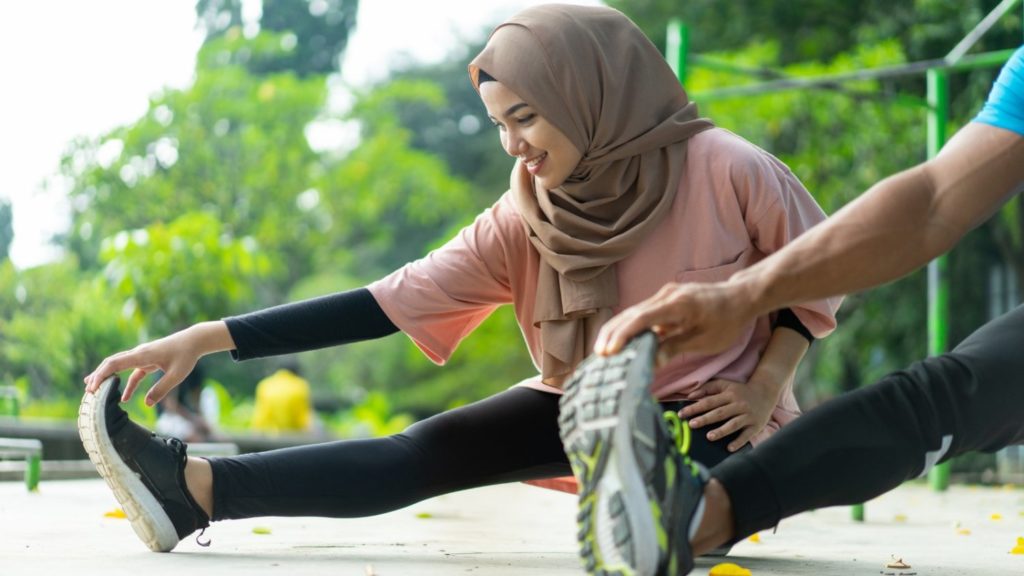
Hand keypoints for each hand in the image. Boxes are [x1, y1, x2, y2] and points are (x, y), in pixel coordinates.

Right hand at [83, 329, 201, 405]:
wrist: (194, 341)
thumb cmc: (186, 355)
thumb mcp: (176, 375)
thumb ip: (161, 389)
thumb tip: (146, 404)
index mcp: (142, 355)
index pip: (115, 363)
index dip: (101, 374)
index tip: (92, 387)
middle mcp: (139, 353)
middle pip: (112, 363)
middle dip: (98, 376)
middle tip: (88, 391)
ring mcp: (142, 356)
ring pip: (120, 367)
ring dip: (107, 377)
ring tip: (94, 390)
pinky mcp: (148, 360)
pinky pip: (133, 373)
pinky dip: (127, 384)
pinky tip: (124, 397)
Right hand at [595, 280, 758, 360]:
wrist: (740, 297)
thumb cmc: (727, 320)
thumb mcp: (705, 340)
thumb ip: (675, 348)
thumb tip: (651, 363)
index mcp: (678, 305)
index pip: (642, 319)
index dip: (622, 336)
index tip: (609, 352)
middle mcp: (666, 295)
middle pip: (631, 314)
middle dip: (612, 334)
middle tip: (598, 356)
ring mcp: (664, 295)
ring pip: (633, 313)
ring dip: (617, 331)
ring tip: (603, 351)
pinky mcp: (665, 300)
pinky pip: (642, 313)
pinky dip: (629, 327)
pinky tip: (621, 342)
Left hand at [679, 378, 776, 451]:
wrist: (766, 392)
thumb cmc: (740, 390)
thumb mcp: (725, 385)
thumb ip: (707, 388)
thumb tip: (689, 395)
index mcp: (729, 395)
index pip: (709, 402)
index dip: (695, 408)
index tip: (681, 414)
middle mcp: (738, 405)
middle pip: (719, 413)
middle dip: (705, 419)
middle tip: (691, 425)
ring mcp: (748, 415)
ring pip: (733, 424)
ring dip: (721, 431)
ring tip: (709, 437)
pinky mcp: (756, 425)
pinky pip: (747, 435)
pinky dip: (739, 441)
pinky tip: (729, 448)